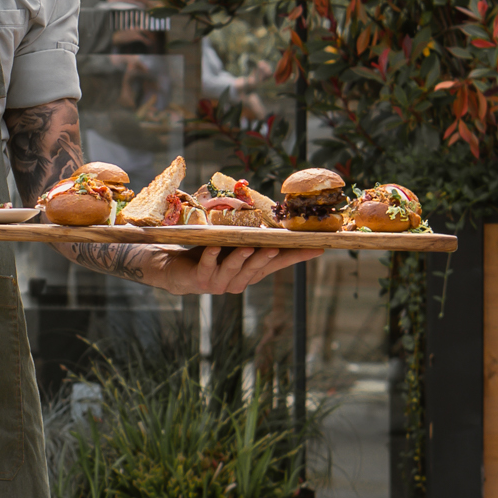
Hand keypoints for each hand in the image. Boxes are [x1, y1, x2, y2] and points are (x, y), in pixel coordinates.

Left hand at [139, 243, 319, 294]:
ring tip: (249, 247)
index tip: (319, 247)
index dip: (298, 257)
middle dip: (267, 257)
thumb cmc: (211, 253)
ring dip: (241, 258)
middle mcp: (239, 280)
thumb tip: (272, 214)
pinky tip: (213, 247)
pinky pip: (207, 267)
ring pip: (233, 269)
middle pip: (257, 268)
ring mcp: (219, 282)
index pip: (279, 263)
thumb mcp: (234, 242)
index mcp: (251, 271)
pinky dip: (210, 257)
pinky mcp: (200, 279)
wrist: (178, 270)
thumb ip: (253, 236)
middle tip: (277, 247)